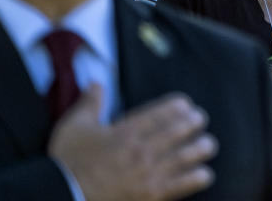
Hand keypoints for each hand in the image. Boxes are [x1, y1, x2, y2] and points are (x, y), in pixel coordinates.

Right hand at [48, 85, 217, 200]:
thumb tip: (95, 82)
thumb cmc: (67, 163)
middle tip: (201, 120)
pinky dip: (197, 178)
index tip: (187, 105)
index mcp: (127, 131)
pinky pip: (184, 185)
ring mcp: (150, 174)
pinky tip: (204, 174)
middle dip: (195, 123)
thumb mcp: (74, 127)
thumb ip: (89, 103)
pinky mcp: (153, 195)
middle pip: (180, 131)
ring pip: (187, 156)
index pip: (163, 112)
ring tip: (208, 145)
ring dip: (201, 148)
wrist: (63, 198)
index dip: (180, 106)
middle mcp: (143, 150)